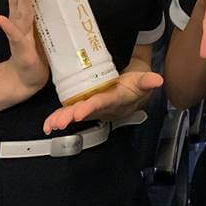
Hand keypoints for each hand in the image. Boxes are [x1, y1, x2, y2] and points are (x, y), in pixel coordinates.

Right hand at [0, 0, 48, 97]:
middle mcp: (21, 23)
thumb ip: (45, 17)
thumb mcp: (44, 32)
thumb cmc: (37, 53)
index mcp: (27, 18)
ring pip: (20, 11)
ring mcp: (20, 35)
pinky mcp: (21, 48)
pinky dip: (7, 27)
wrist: (26, 78)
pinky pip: (14, 36)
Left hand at [42, 69, 162, 133]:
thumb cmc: (135, 84)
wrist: (133, 92)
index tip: (79, 113)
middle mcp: (102, 107)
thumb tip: (158, 80)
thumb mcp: (142, 80)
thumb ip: (147, 80)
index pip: (102, 103)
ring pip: (75, 114)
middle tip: (59, 123)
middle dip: (71, 117)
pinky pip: (70, 111)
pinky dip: (58, 118)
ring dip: (62, 119)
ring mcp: (92, 107)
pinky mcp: (84, 104)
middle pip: (85, 112)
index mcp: (115, 99)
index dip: (90, 107)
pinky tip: (47, 125)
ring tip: (50, 125)